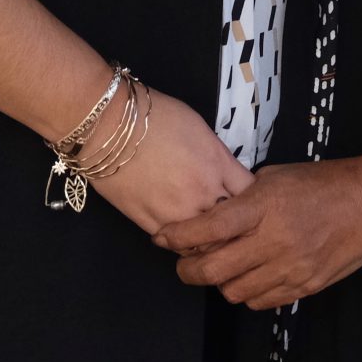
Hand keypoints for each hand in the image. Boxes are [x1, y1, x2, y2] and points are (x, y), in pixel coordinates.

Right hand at [85, 89, 253, 234]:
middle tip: (234, 227)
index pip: (251, 195)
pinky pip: (177, 246)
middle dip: (237, 228)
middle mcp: (203, 193)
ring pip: (206, 243)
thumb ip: (218, 156)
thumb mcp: (198, 127)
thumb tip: (225, 174)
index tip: (249, 201)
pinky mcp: (151, 224)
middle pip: (233, 226)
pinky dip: (183, 243)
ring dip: (209, 240)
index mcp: (218, 164)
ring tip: (208, 236)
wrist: (108, 124)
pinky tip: (182, 237)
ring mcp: (177, 212)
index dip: (253, 200)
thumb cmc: (154, 115)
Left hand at [153, 159, 361, 308]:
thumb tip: (215, 210)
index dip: (177, 236)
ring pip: (234, 291)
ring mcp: (290, 267)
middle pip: (213, 270)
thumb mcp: (277, 175)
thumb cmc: (327, 183)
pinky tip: (251, 275)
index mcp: (264, 205)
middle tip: (183, 263)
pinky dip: (248, 292)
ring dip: (220, 282)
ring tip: (222, 267)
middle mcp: (274, 239)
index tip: (163, 237)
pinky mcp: (305, 286)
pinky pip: (261, 301)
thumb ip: (244, 195)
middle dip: (188, 270)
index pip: (207, 229)